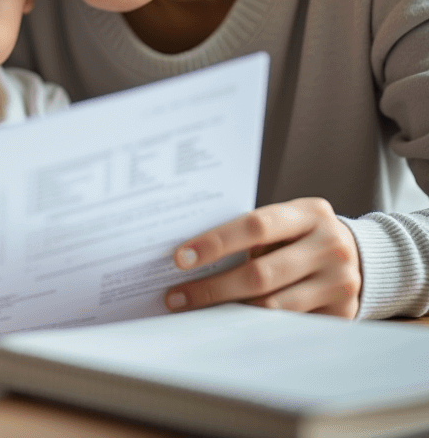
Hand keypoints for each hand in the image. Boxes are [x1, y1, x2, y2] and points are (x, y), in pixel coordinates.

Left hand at [164, 197, 361, 317]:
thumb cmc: (303, 234)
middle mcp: (330, 246)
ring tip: (195, 313)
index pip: (255, 226)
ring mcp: (340, 283)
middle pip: (261, 274)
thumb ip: (253, 232)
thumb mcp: (287, 220)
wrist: (363, 256)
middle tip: (177, 296)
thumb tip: (192, 255)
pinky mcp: (343, 315)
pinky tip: (229, 326)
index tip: (180, 257)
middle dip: (213, 287)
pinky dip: (255, 327)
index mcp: (309, 213)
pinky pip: (290, 327)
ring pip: (274, 307)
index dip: (215, 242)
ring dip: (229, 312)